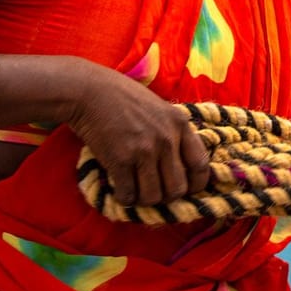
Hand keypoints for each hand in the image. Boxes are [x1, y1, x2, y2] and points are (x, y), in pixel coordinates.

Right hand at [65, 59, 209, 205]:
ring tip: (135, 189)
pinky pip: (128, 195)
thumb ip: (174, 134)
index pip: (201, 166)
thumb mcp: (161, 109)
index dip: (196, 185)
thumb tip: (184, 167)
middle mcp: (166, 139)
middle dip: (166, 196)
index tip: (186, 189)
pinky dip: (124, 198)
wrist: (90, 91)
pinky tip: (119, 188)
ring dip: (144, 199)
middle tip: (154, 190)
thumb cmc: (125, 99)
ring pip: (153, 197)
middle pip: (178, 188)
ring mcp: (144, 151)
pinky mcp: (120, 160)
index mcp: (180, 125)